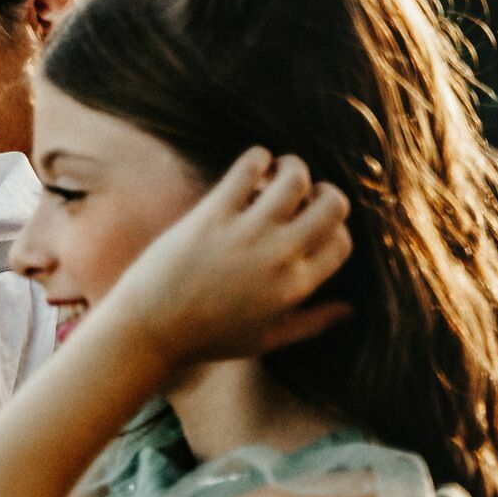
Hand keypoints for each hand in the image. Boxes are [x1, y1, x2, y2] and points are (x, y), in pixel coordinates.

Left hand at [103, 149, 352, 369]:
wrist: (147, 330)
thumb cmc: (205, 337)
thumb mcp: (265, 339)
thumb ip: (311, 323)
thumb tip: (350, 308)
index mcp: (295, 286)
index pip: (342, 242)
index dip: (333, 229)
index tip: (311, 225)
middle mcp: (278, 256)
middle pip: (333, 205)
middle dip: (326, 192)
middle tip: (303, 194)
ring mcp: (245, 233)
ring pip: (295, 178)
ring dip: (293, 167)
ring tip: (276, 173)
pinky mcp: (211, 216)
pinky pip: (247, 168)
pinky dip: (257, 158)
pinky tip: (251, 167)